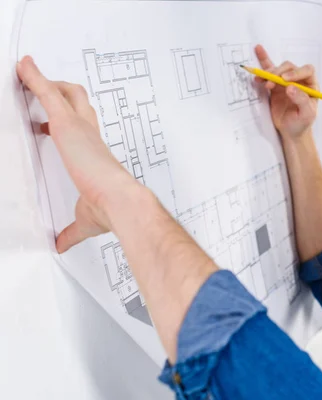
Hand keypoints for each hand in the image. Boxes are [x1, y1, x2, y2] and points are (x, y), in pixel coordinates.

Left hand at [17, 56, 141, 252]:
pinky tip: (23, 67)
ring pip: (65, 92)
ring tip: (26, 71)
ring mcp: (80, 128)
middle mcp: (90, 135)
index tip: (48, 122)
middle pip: (79, 101)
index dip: (66, 120)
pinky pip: (47, 93)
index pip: (82, 128)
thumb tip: (61, 244)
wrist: (122, 202)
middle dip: (60, 90)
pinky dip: (34, 77)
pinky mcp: (68, 125)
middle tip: (42, 87)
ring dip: (45, 81)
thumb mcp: (84, 220)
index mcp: (95, 153)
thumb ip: (70, 231)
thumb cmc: (111, 207)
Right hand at [254, 44, 317, 139]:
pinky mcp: (275, 86)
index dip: (296, 72)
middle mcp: (299, 80)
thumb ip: (301, 100)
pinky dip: (263, 62)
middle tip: (271, 81)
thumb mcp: (306, 114)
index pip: (307, 71)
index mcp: (311, 85)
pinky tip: (258, 51)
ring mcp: (286, 82)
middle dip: (279, 72)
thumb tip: (290, 88)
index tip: (285, 80)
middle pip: (290, 68)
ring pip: (278, 69)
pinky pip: (269, 72)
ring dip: (268, 72)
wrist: (291, 131)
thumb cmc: (302, 123)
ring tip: (260, 78)